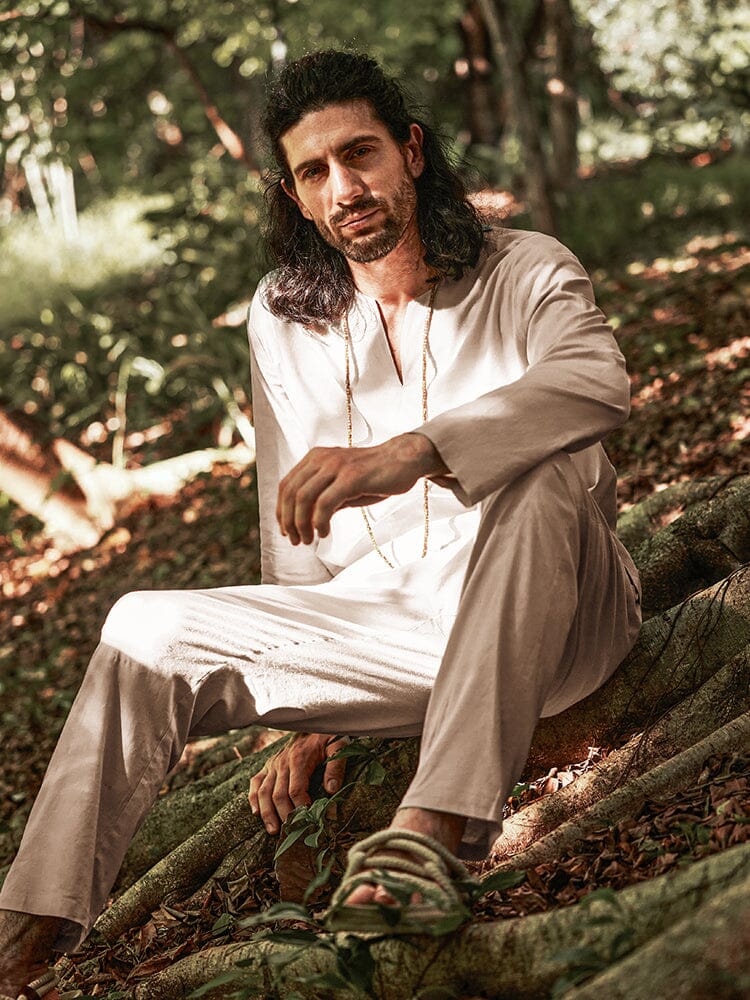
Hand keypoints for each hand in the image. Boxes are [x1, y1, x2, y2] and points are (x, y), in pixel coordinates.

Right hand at [248, 733, 347, 833]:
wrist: (315, 720)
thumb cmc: (328, 735)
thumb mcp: (338, 747)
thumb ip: (336, 767)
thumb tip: (331, 790)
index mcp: (299, 759)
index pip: (295, 790)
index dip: (300, 807)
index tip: (308, 820)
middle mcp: (282, 762)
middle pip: (278, 795)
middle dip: (283, 815)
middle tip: (290, 833)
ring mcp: (273, 764)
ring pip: (264, 792)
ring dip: (267, 813)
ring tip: (273, 831)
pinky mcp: (268, 764)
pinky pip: (256, 782)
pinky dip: (253, 798)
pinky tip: (256, 813)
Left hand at [277, 432, 446, 544]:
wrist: (404, 460)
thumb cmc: (375, 474)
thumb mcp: (343, 485)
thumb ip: (323, 497)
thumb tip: (305, 520)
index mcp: (316, 458)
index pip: (287, 486)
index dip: (282, 511)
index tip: (287, 531)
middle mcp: (322, 459)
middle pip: (291, 493)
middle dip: (289, 522)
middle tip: (296, 541)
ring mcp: (336, 466)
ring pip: (304, 498)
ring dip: (301, 524)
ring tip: (308, 540)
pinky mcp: (351, 477)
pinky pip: (325, 503)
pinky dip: (319, 522)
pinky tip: (324, 533)